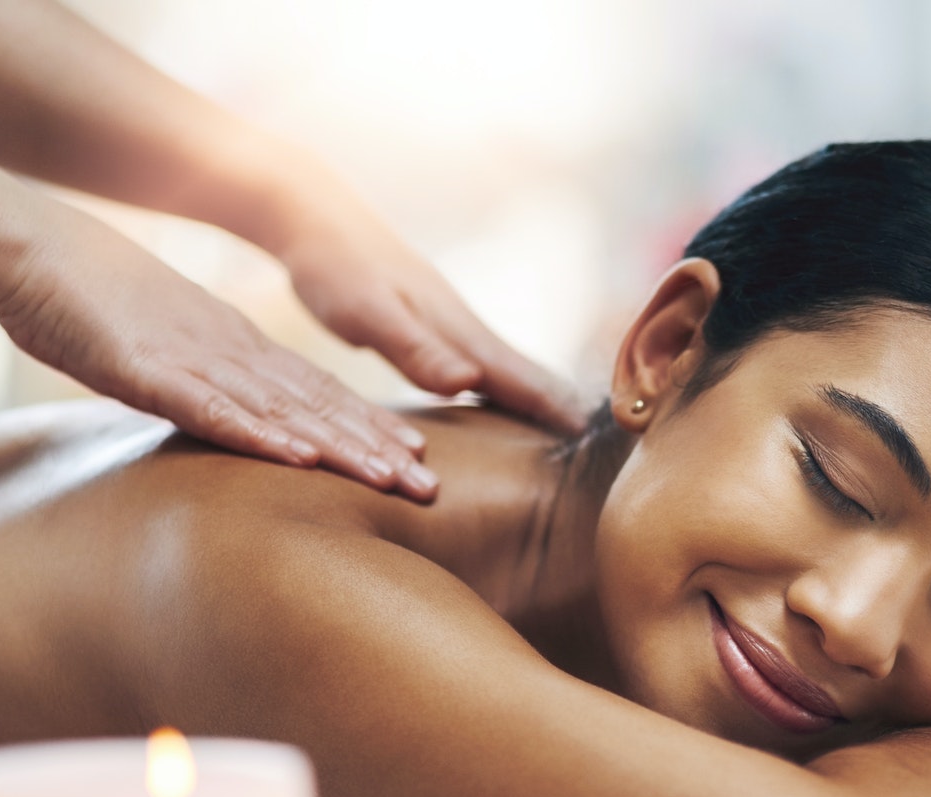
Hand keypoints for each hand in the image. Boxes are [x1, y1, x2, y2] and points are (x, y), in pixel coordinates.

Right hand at [0, 204, 441, 498]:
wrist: (30, 247)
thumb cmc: (89, 299)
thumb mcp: (163, 344)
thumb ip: (202, 377)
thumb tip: (231, 415)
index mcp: (236, 346)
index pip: (317, 393)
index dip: (368, 426)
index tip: (417, 459)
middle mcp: (231, 354)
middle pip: (316, 407)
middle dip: (375, 449)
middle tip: (429, 488)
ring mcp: (195, 361)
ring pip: (281, 411)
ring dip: (338, 449)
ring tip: (389, 480)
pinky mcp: (150, 371)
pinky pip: (212, 408)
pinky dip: (258, 435)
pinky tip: (299, 459)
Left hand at [267, 186, 588, 433]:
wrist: (314, 215)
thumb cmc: (334, 267)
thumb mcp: (368, 314)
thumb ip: (415, 349)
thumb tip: (468, 384)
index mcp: (458, 332)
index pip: (523, 379)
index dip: (561, 412)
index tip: (607, 441)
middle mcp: (464, 329)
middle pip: (528, 376)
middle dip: (566, 410)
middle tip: (616, 446)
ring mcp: (450, 326)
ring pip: (508, 370)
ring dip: (541, 400)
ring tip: (570, 433)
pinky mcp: (433, 327)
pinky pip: (483, 365)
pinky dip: (507, 387)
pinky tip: (505, 401)